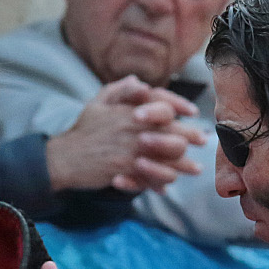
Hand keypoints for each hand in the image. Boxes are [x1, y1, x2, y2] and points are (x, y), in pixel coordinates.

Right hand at [45, 75, 205, 193]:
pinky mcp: (127, 169)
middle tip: (203, 140)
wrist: (65, 157)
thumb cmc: (84, 129)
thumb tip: (140, 82)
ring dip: (184, 164)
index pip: (162, 104)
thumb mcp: (98, 102)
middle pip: (172, 131)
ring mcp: (131, 150)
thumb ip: (120, 90)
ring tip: (195, 168)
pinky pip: (152, 176)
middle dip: (190, 136)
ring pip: (167, 157)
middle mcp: (134, 129)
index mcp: (129, 110)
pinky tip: (167, 185)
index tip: (192, 112)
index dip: (180, 106)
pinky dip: (160, 182)